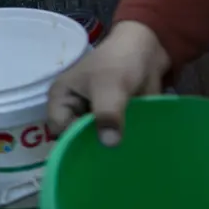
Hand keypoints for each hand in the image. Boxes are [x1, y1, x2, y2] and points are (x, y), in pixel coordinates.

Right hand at [47, 21, 170, 146]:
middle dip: (93, 148)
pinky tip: (133, 151)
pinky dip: (121, 143)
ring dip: (109, 147)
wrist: (148, 49)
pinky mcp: (110, 120)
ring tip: (125, 157)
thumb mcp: (111, 86)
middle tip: (113, 159)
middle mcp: (72, 110)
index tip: (98, 150)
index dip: (75, 141)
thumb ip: (108, 114)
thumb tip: (109, 145)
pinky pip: (111, 138)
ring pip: (95, 140)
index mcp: (60, 99)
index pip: (60, 130)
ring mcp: (92, 116)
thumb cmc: (119, 61)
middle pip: (76, 138)